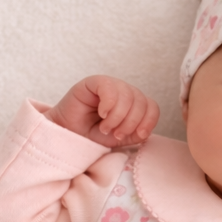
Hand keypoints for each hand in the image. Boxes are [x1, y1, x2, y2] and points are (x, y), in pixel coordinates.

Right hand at [45, 75, 159, 147]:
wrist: (69, 136)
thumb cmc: (92, 136)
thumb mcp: (119, 139)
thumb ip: (135, 134)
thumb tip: (145, 130)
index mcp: (133, 105)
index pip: (152, 107)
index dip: (149, 121)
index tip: (139, 135)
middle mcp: (124, 92)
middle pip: (141, 101)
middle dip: (130, 123)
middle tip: (116, 134)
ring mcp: (110, 85)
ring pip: (128, 95)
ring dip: (118, 117)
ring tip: (105, 128)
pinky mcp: (94, 82)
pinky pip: (109, 87)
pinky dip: (109, 104)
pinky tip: (102, 113)